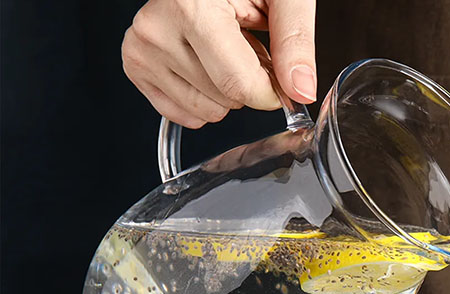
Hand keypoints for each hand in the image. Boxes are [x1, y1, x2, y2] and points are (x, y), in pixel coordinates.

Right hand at [122, 0, 315, 127]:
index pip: (239, 84)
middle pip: (225, 99)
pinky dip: (204, 99)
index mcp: (191, 7)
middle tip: (246, 44)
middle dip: (249, 84)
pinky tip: (206, 65)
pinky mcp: (136, 65)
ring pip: (204, 111)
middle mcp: (156, 28)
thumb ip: (295, 40)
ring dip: (226, 91)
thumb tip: (300, 91)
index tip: (281, 77)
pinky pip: (181, 114)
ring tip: (225, 50)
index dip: (272, 91)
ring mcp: (141, 49)